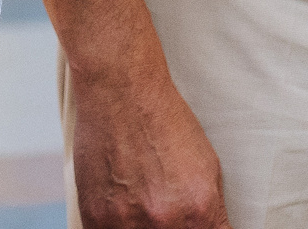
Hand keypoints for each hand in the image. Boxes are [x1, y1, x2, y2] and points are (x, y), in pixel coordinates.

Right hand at [70, 69, 230, 227]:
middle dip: (168, 226)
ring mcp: (128, 223)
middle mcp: (166, 222)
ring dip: (139, 226)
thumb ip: (211, 213)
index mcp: (200, 212)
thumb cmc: (165, 122)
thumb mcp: (208, 167)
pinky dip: (115, 226)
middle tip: (159, 205)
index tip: (190, 222)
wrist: (121, 92)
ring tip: (138, 201)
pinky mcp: (96, 218)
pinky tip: (118, 206)